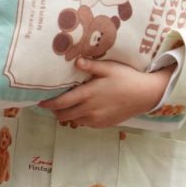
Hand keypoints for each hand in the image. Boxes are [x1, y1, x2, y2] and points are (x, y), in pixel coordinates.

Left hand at [37, 58, 172, 127]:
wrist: (146, 95)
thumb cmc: (127, 78)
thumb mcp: (109, 68)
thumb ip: (90, 66)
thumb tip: (75, 61)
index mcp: (88, 95)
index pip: (61, 103)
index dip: (48, 103)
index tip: (39, 100)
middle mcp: (90, 110)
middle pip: (63, 115)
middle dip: (54, 110)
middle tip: (50, 102)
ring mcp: (97, 120)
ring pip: (74, 120)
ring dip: (67, 114)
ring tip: (65, 105)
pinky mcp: (103, 124)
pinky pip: (85, 123)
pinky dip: (79, 118)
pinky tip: (82, 108)